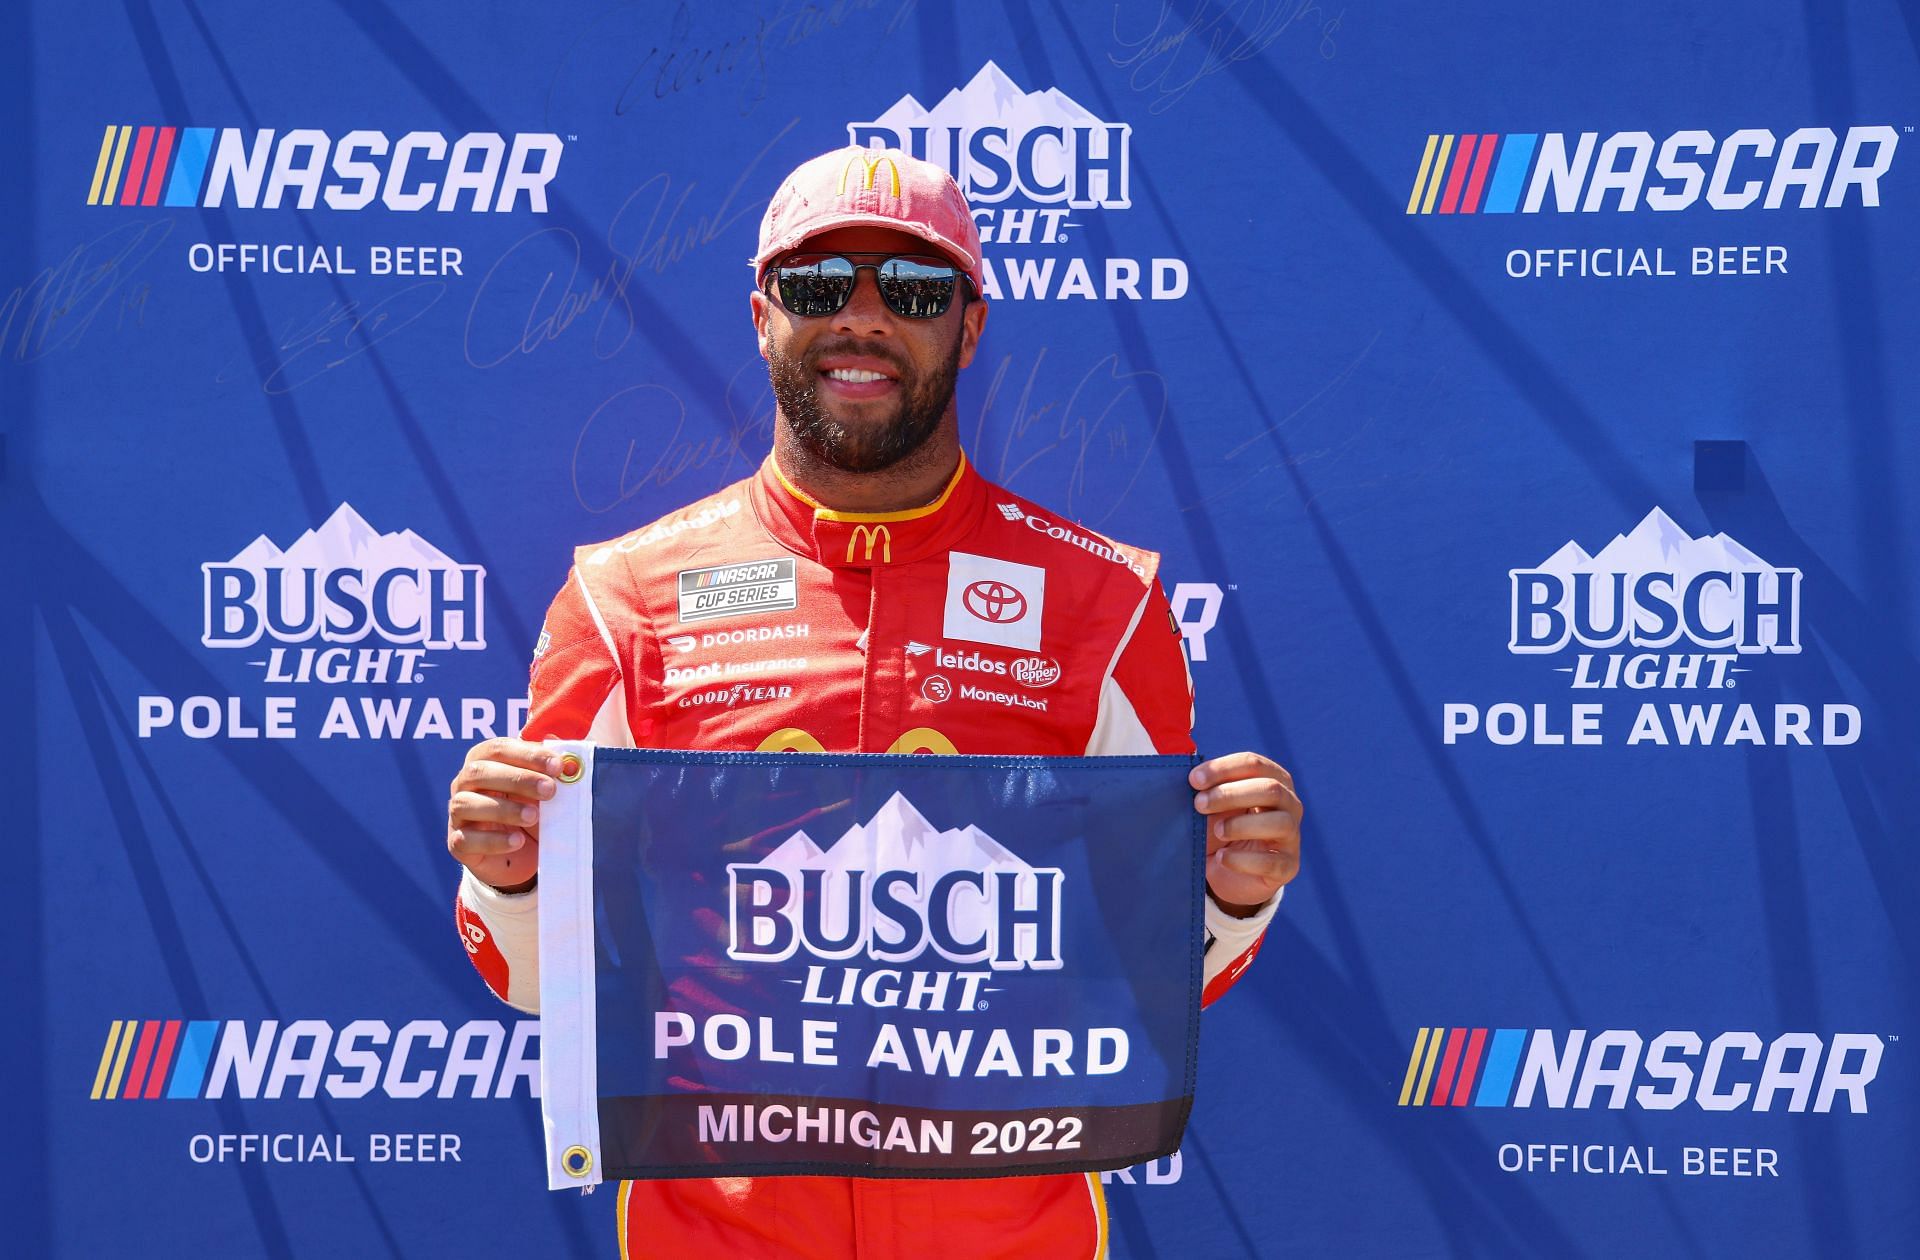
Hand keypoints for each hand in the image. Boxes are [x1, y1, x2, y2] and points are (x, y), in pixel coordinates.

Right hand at [447, 737, 560, 891]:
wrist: (522, 855)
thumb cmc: (531, 810)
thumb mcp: (544, 788)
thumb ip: (552, 769)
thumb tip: (564, 750)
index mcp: (485, 761)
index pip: (499, 748)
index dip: (528, 754)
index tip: (557, 766)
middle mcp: (465, 784)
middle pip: (479, 772)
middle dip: (518, 779)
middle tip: (549, 790)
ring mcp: (457, 814)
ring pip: (467, 803)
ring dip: (504, 809)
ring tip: (533, 816)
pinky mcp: (459, 844)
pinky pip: (466, 839)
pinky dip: (493, 840)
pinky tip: (517, 841)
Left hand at [1191, 751, 1301, 915]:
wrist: (1230, 873)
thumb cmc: (1222, 828)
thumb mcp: (1213, 806)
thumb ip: (1206, 790)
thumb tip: (1190, 780)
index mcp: (1273, 779)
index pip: (1254, 764)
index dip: (1223, 769)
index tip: (1194, 780)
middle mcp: (1290, 804)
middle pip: (1270, 789)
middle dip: (1230, 794)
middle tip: (1199, 804)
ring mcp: (1292, 836)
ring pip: (1279, 822)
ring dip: (1241, 825)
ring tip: (1217, 832)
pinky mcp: (1288, 866)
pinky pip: (1271, 861)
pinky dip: (1243, 860)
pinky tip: (1222, 858)